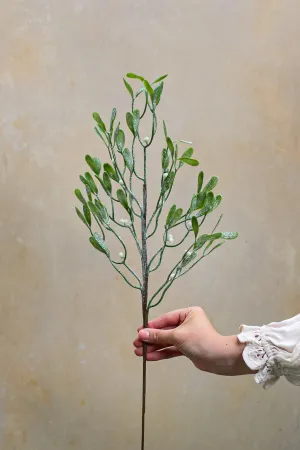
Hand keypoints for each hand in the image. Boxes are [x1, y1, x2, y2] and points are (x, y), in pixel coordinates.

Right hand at [134, 306, 252, 375]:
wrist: (219, 359)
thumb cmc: (200, 341)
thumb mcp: (177, 336)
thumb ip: (159, 335)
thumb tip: (141, 334)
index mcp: (188, 313)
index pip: (166, 318)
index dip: (152, 326)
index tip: (139, 332)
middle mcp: (188, 323)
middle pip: (165, 330)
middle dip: (151, 339)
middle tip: (136, 344)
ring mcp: (187, 336)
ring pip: (167, 341)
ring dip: (154, 347)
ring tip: (139, 353)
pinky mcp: (187, 348)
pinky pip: (171, 349)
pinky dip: (161, 353)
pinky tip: (150, 357)